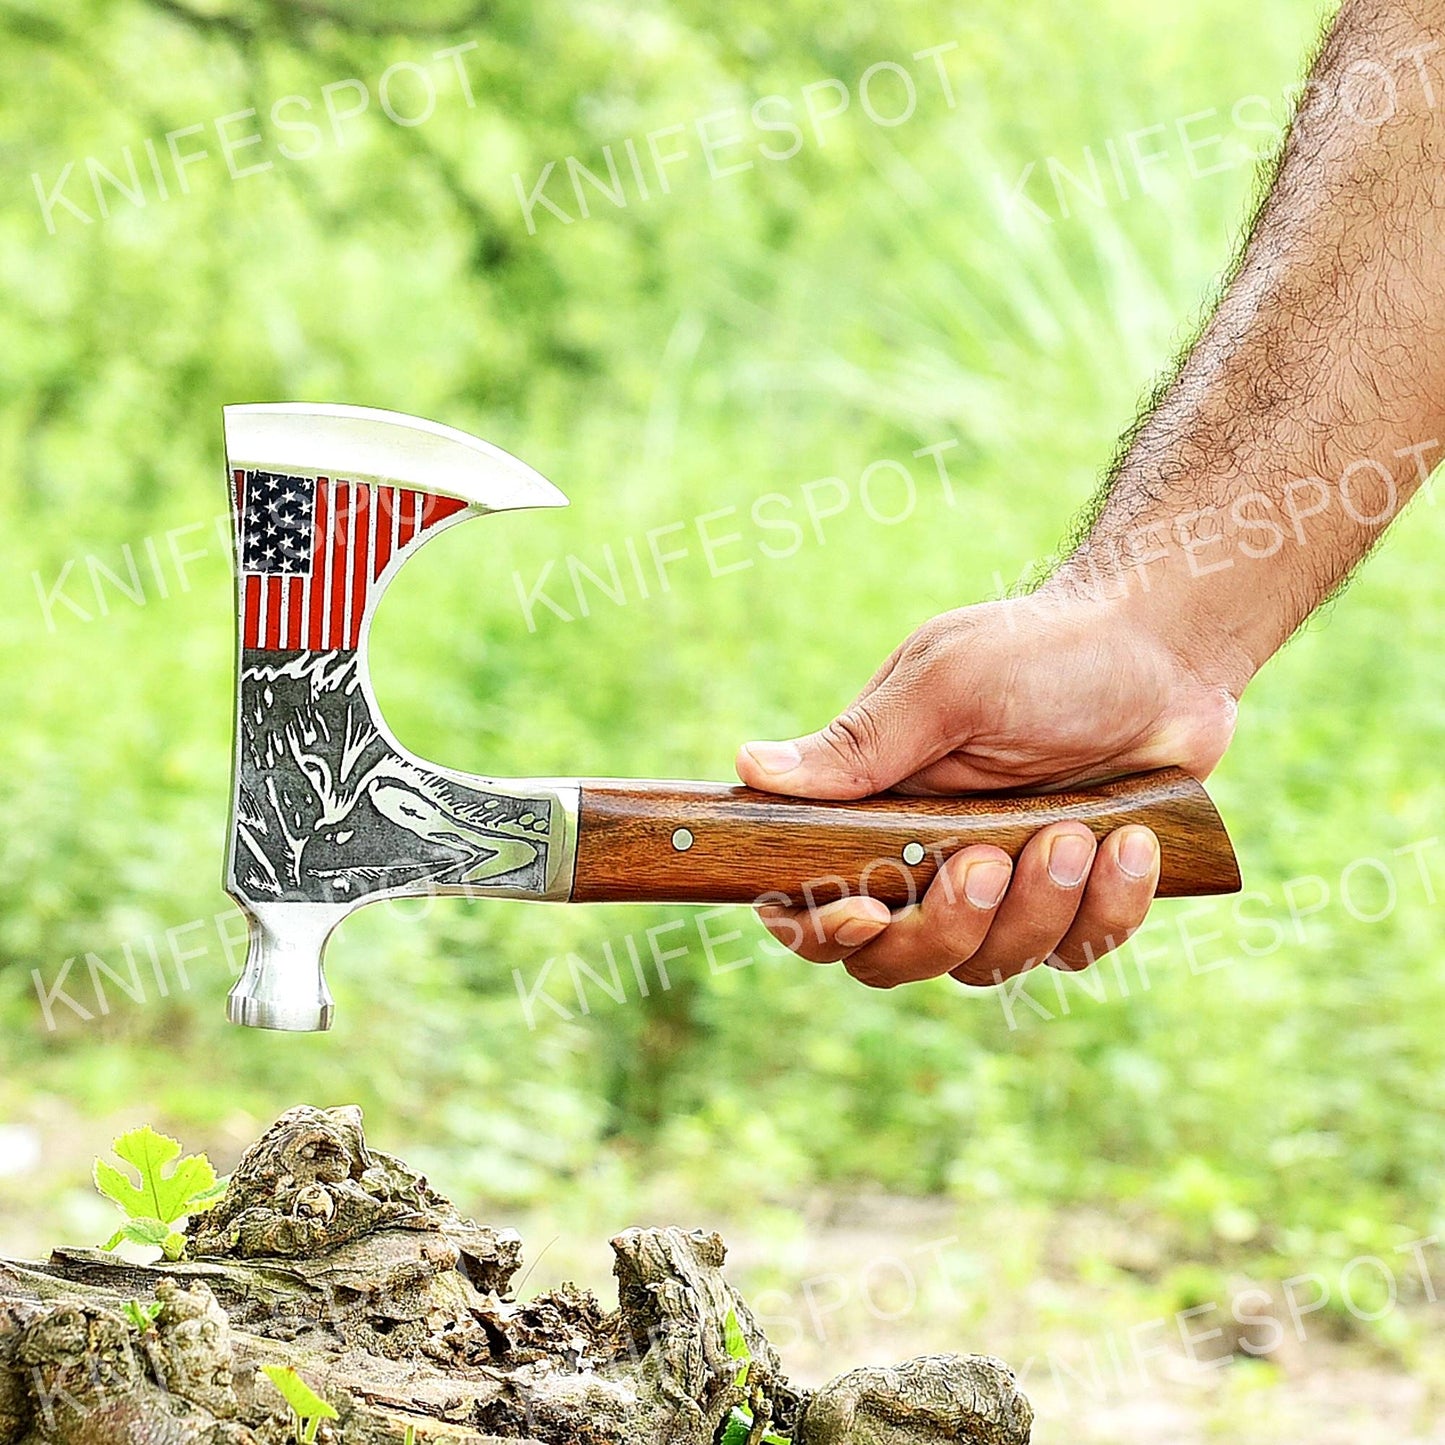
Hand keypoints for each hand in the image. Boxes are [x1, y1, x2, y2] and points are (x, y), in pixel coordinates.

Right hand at [735, 591, 1242, 988]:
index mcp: (874, 808)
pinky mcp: (1074, 900)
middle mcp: (926, 859)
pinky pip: (1075, 953)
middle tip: (990, 861)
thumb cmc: (1042, 651)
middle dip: (946, 927)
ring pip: (989, 965)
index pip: (810, 899)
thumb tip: (748, 768)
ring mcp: (1002, 887)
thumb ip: (858, 744)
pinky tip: (1131, 843)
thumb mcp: (944, 685)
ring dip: (1038, 909)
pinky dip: (1106, 909)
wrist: (1161, 648)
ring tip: (1078, 831)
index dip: (819, 928)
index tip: (863, 911)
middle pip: (894, 959)